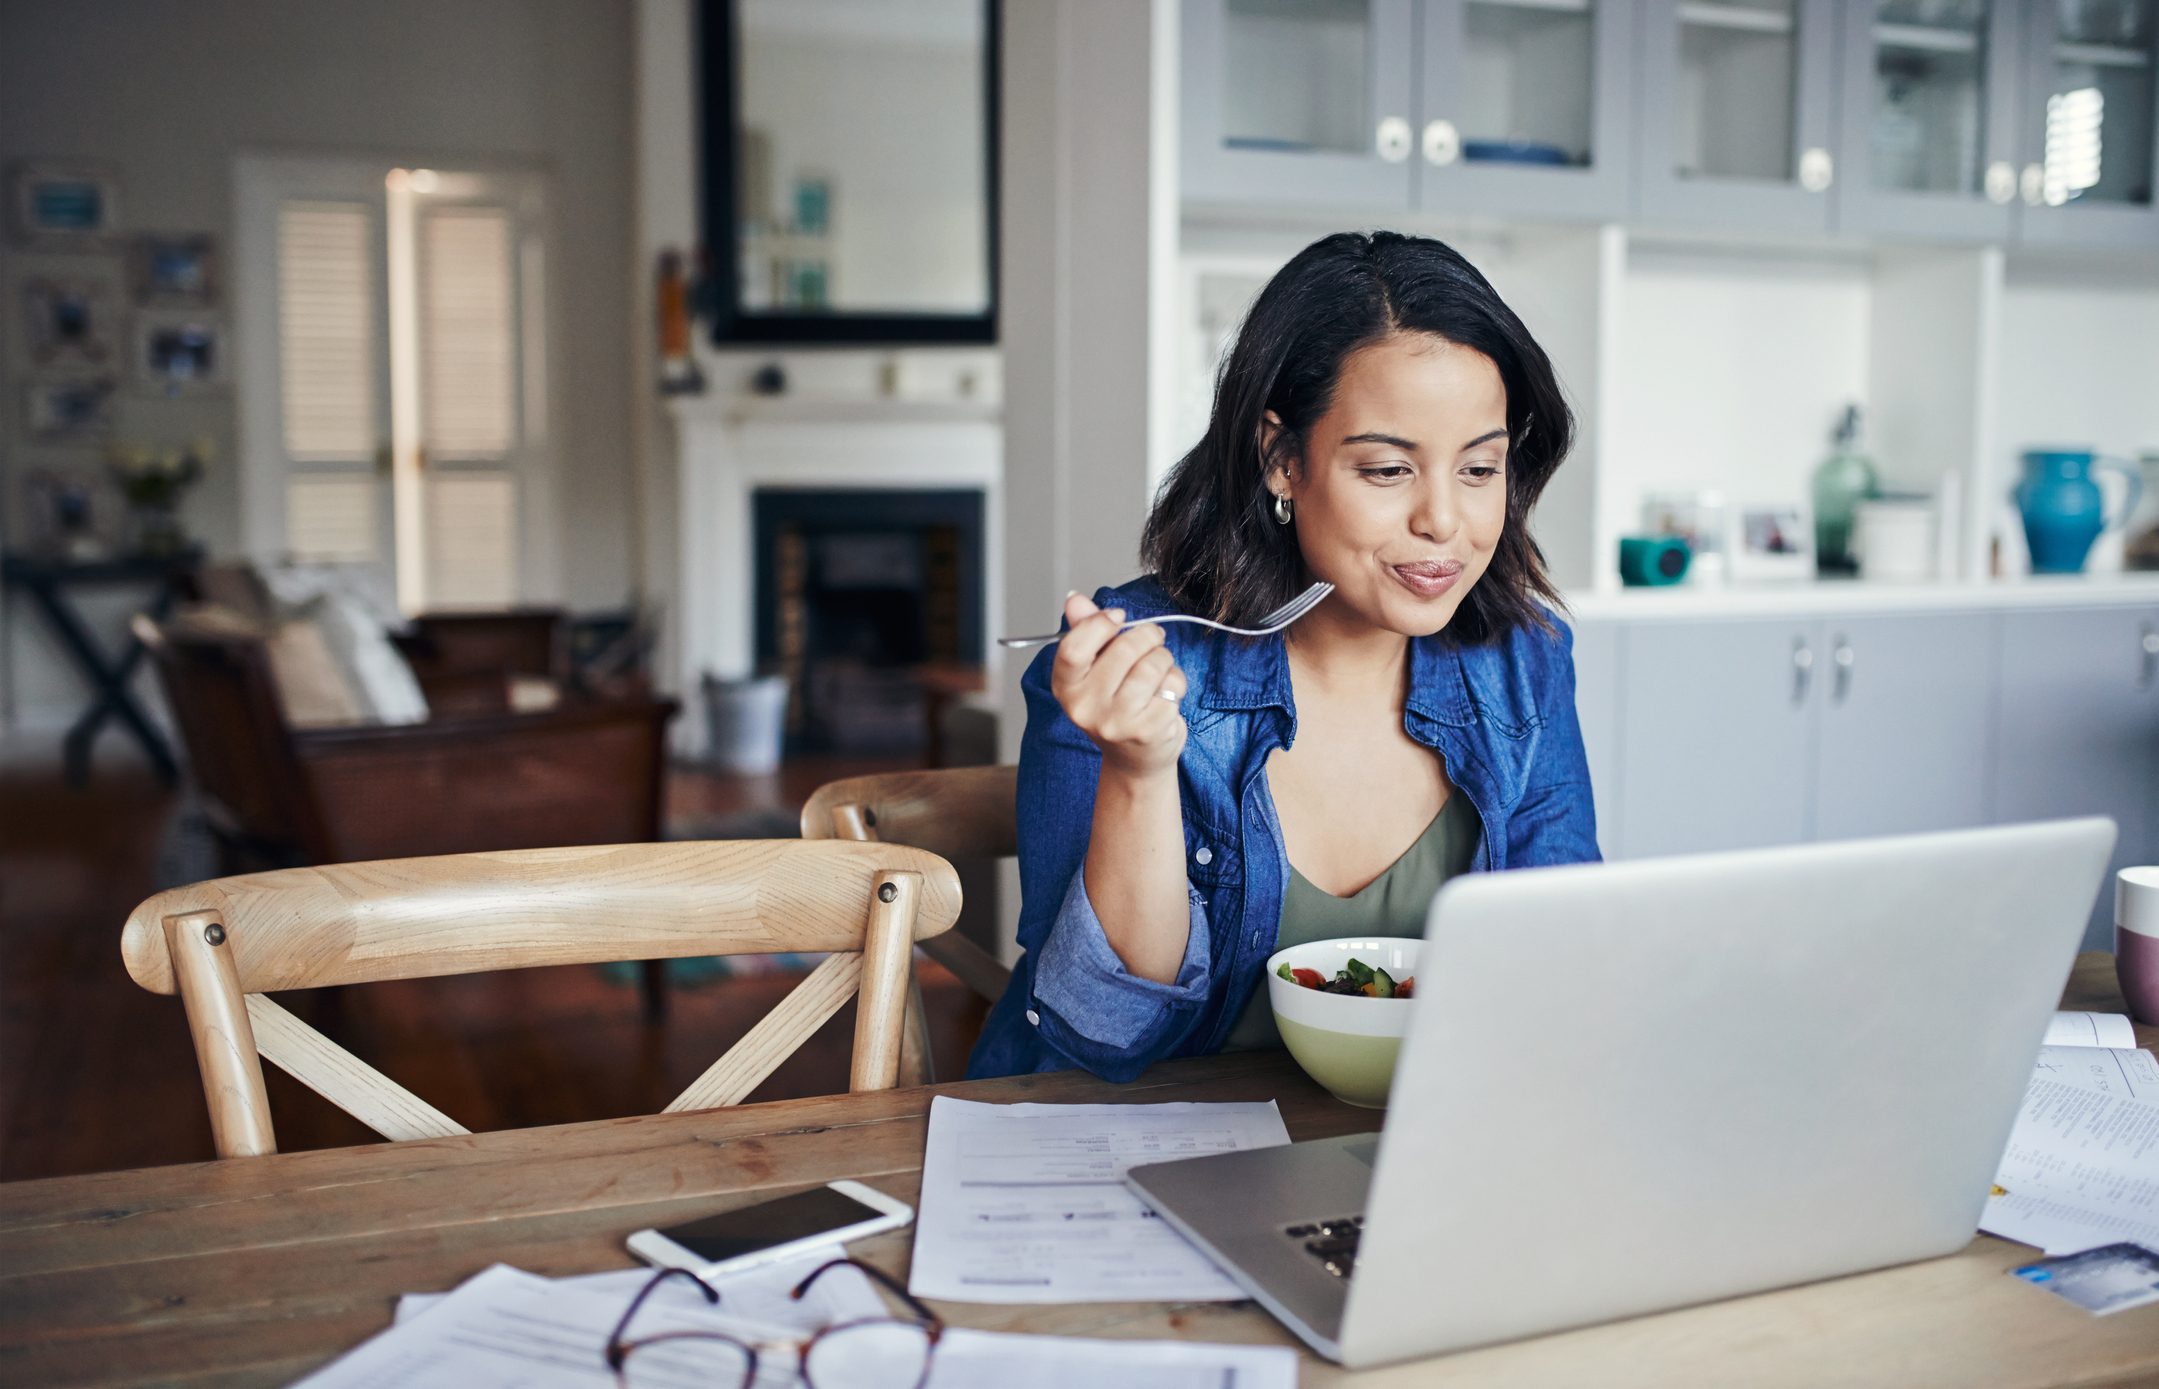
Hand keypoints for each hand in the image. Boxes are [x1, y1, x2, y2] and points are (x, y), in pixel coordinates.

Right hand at [1050, 592, 1188, 776]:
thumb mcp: (1096, 670)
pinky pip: (1172, 685)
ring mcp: (1116, 722)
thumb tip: (1075, 599)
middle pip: (1124, 649)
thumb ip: (1086, 632)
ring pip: (1152, 664)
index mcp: (1066, 688)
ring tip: (1159, 669)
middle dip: (1147, 636)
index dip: (1100, 624)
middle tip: (1153, 640)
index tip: (1118, 617)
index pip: (1074, 648)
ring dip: (1164, 659)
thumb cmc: (1116, 706)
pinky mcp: (1147, 730)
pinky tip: (1167, 695)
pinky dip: (1176, 682)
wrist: (1135, 759)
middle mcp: (1085, 708)